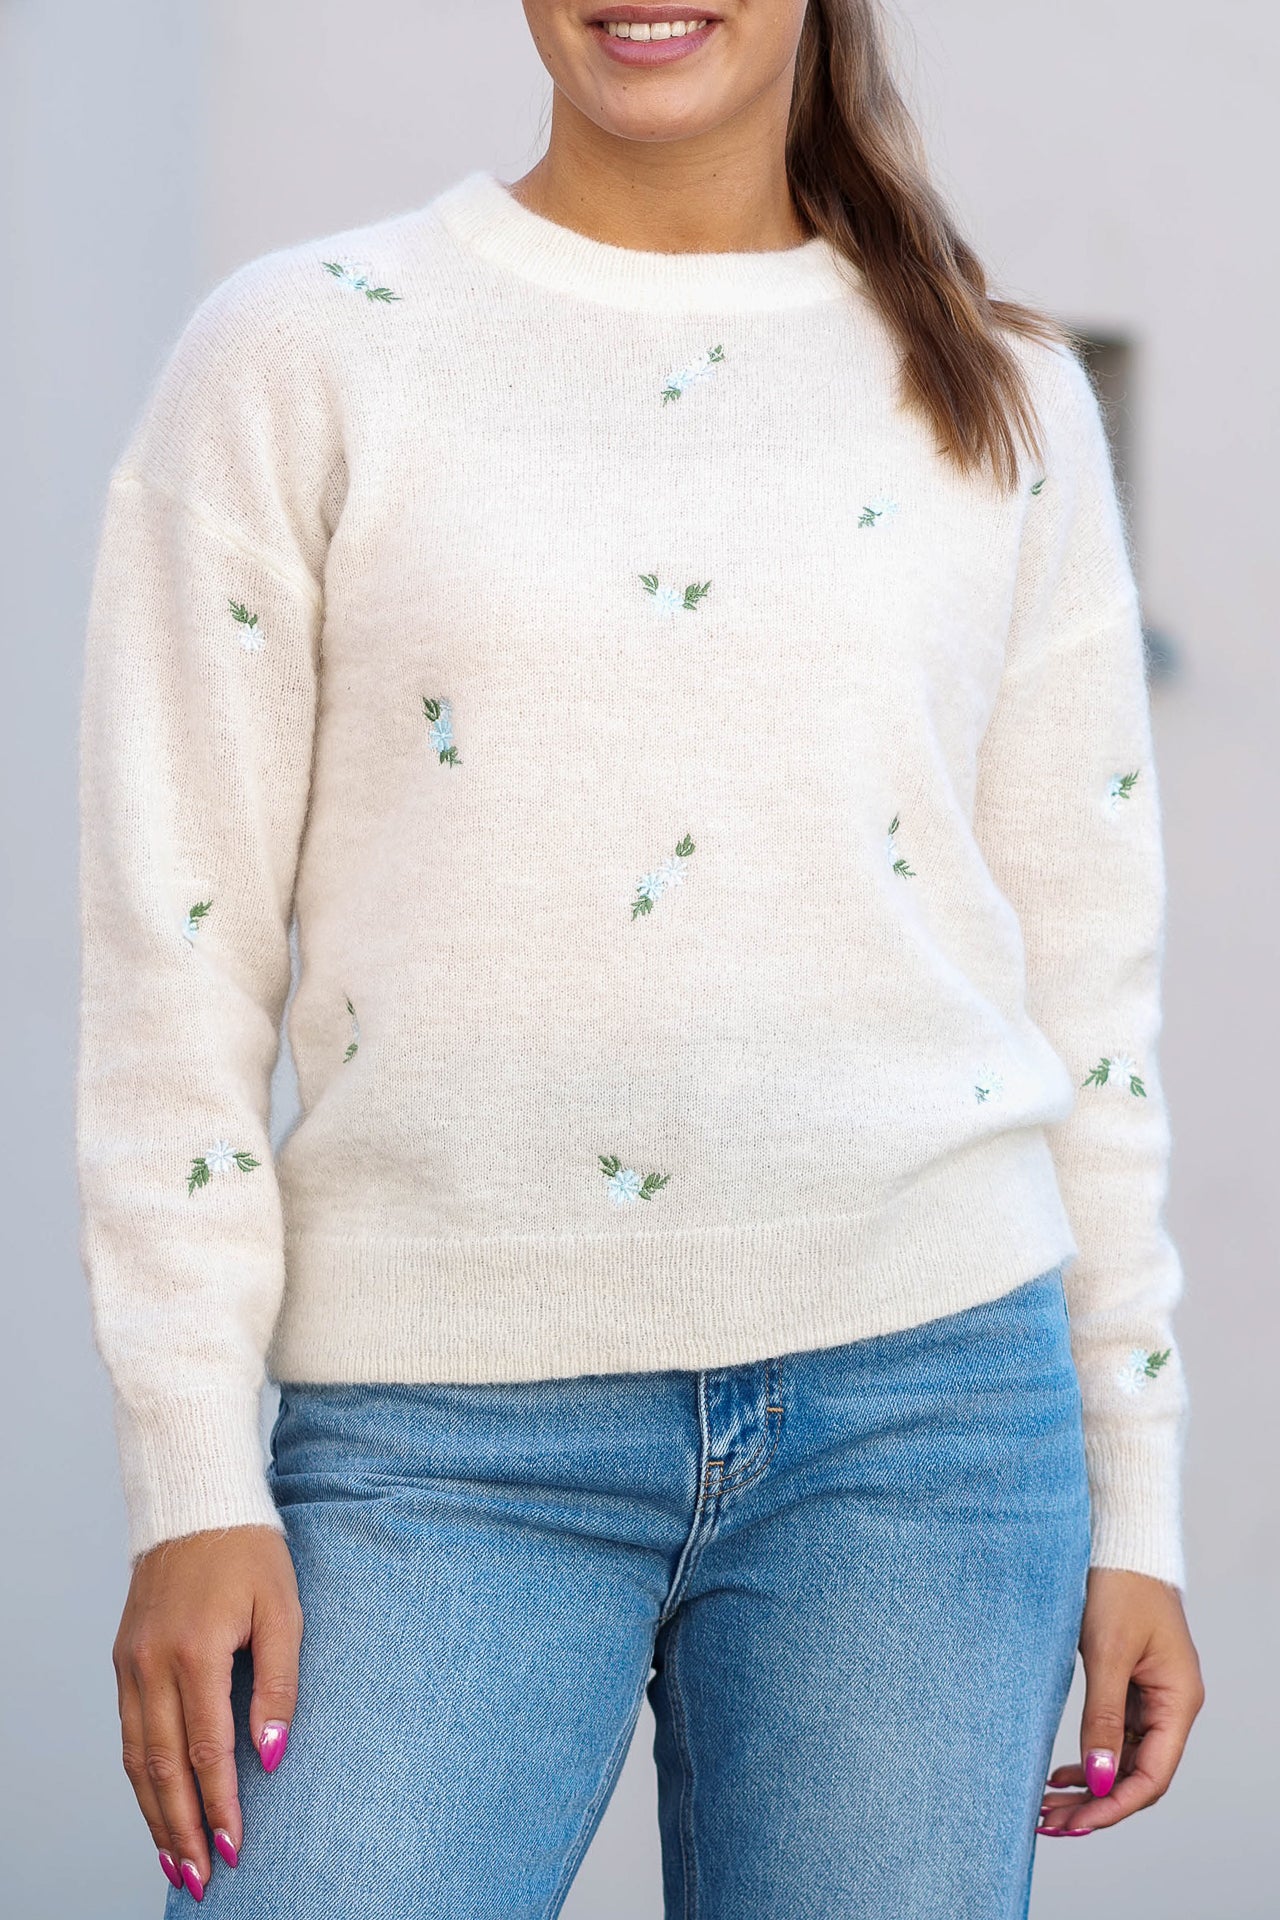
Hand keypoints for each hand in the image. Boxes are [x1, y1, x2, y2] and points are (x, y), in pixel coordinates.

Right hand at [113, 1525, 302, 1899]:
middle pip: (161, 1767)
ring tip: (175, 1859)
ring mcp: (131, 1662)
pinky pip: (126, 1731)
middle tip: (200, 1877)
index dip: (221, 1804)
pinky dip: (137, 1777)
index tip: (235, 1849)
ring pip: (135, 1757)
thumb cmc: (250, 1552)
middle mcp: (153, 1663)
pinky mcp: (123, 1658)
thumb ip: (280, 1685)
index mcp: (196, 1651)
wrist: (196, 1502)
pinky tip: (153, 1803)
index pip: (206, 1749)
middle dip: (181, 1828)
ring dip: (154, 1814)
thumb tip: (273, 1754)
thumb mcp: (283, 1609)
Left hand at [1038, 1566, 1203, 1835]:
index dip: (1113, 1804)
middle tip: (1049, 1823)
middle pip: (1138, 1774)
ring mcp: (1151, 1695)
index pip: (1152, 1776)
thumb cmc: (1119, 1585)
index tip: (1074, 1822)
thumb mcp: (1107, 1653)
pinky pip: (1114, 1734)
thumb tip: (1098, 1777)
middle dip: (1096, 1803)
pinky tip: (1061, 1773)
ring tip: (1048, 1806)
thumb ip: (1103, 1717)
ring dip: (1090, 1784)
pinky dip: (1090, 1757)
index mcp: (1178, 1701)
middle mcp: (1170, 1705)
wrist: (1119, 1538)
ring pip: (1124, 1758)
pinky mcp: (1130, 1683)